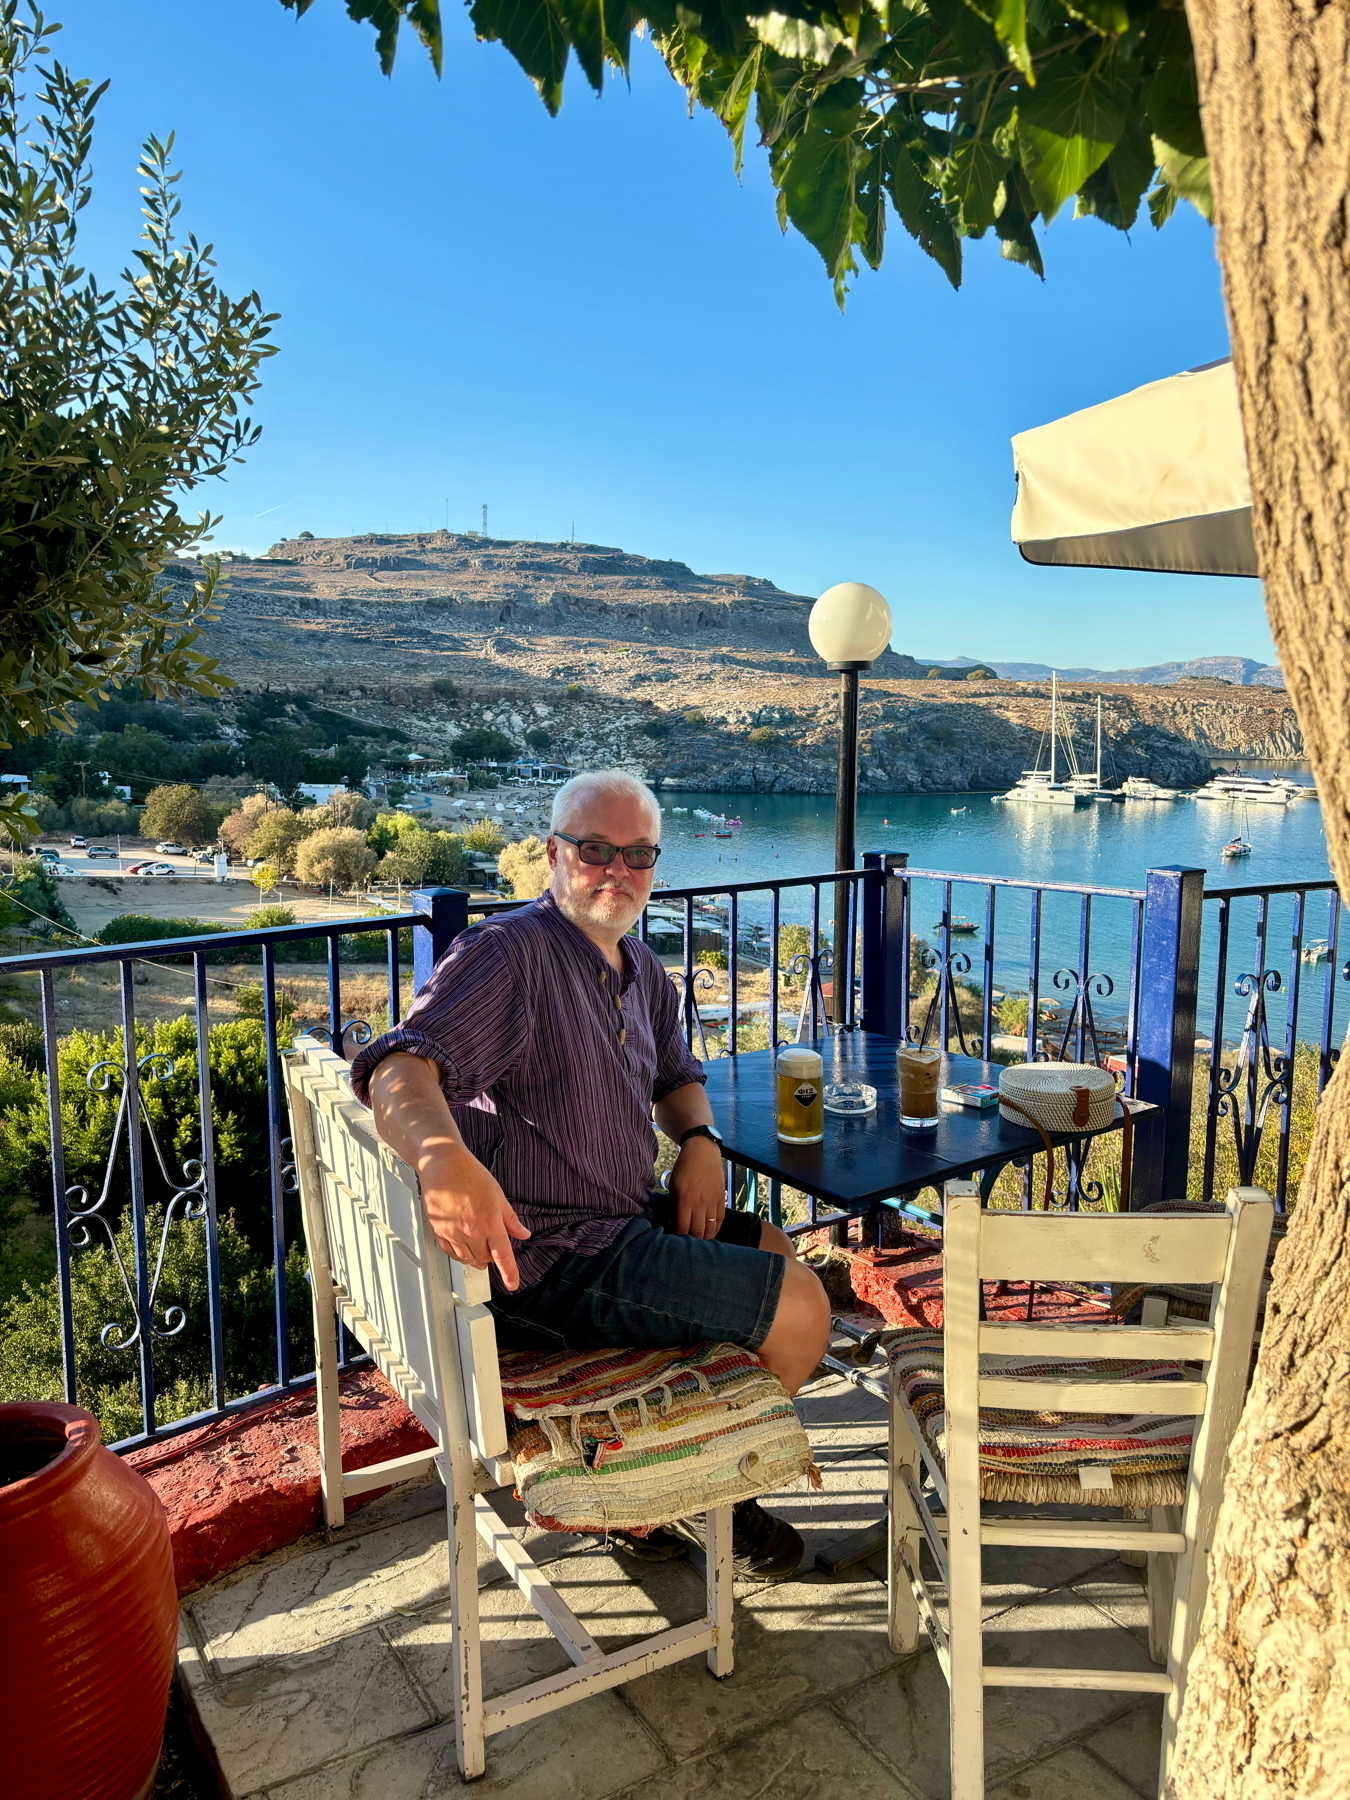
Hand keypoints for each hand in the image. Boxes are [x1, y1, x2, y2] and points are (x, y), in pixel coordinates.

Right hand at [418, 1146, 530, 1289]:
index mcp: (489, 1222)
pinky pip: (451, 1253)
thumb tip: (523, 1234)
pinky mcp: (439, 1231)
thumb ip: (510, 1219)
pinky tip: (463, 1246)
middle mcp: (471, 1231)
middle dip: (491, 1258)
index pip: (503, 1255)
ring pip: (467, 1259)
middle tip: (493, 1245)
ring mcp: (453, 1233)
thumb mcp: (498, 1195)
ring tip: (479, 1246)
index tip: (513, 1284)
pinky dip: (460, 1255)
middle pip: (484, 1259)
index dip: (509, 1273)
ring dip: (476, 1258)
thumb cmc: (471, 1175)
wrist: (443, 1165)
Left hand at [670, 1135, 726, 1239]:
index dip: (678, 1237)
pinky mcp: (722, 1200)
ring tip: (698, 1242)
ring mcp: (713, 1202)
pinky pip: (720, 1221)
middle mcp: (700, 1204)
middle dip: (692, 1242)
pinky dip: (715, 1230)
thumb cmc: (684, 1169)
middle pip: (698, 1232)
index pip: (682, 1228)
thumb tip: (674, 1224)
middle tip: (686, 1244)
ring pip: (711, 1229)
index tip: (674, 1241)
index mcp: (685, 1200)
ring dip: (704, 1238)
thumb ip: (675, 1206)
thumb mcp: (674, 1187)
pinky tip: (709, 1233)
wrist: (703, 1153)